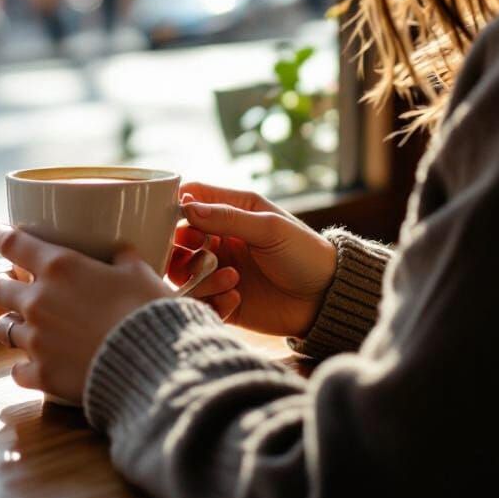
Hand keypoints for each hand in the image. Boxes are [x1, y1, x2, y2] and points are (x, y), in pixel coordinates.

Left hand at [0, 224, 194, 403]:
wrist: (152, 364)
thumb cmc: (146, 311)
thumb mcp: (140, 272)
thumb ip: (122, 259)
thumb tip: (120, 254)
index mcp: (59, 267)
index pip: (15, 244)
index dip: (0, 235)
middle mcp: (38, 301)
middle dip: (1, 285)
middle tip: (10, 285)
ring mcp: (36, 340)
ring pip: (3, 329)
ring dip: (11, 325)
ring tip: (21, 327)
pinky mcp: (42, 375)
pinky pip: (18, 371)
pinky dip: (26, 367)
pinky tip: (36, 367)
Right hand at [166, 181, 336, 338]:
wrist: (327, 300)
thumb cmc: (305, 254)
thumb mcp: (270, 228)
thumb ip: (228, 218)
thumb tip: (187, 208)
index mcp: (233, 210)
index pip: (193, 197)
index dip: (177, 203)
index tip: (172, 214)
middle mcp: (220, 238)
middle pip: (178, 236)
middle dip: (180, 244)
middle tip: (201, 251)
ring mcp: (219, 269)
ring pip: (182, 270)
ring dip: (198, 274)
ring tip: (230, 277)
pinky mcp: (221, 299)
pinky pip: (198, 299)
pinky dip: (210, 299)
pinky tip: (236, 298)